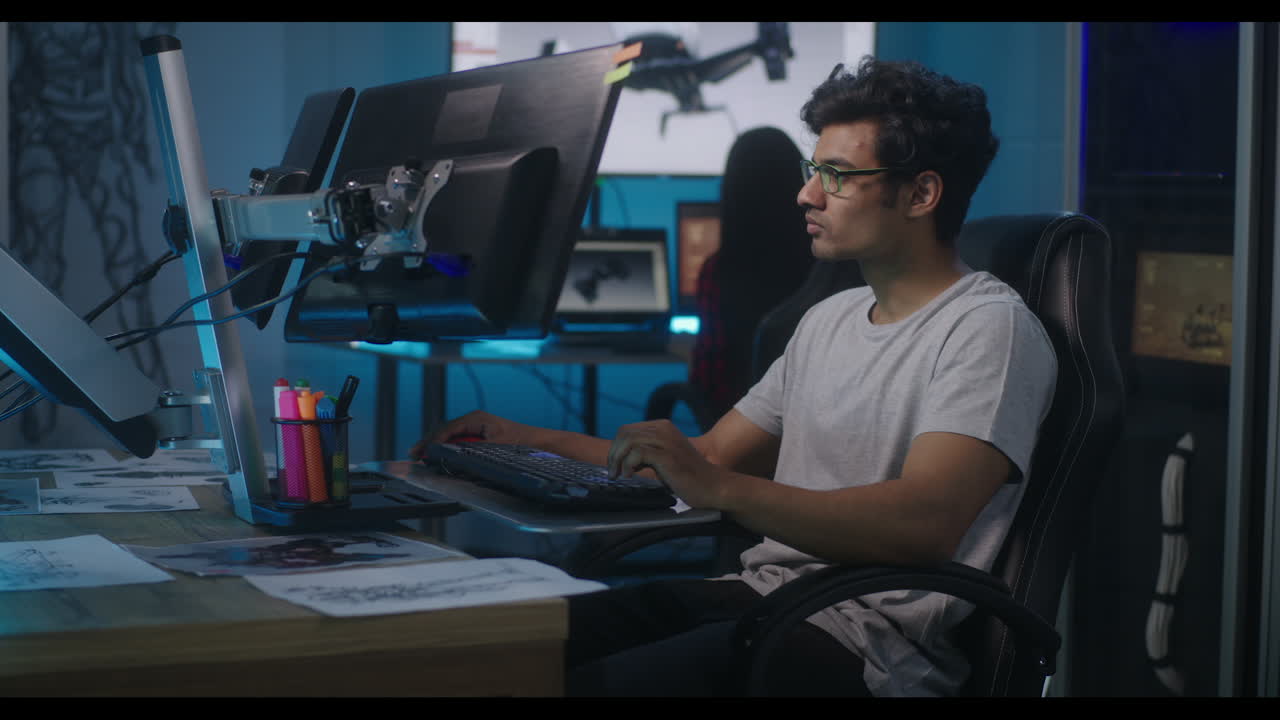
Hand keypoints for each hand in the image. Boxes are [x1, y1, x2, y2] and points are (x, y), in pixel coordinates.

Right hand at [408, 410, 533, 459]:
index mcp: (476, 418)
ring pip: (449, 436)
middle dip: (429, 442)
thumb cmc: (521, 442)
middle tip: (414, 454)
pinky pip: (457, 441)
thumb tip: (453, 455)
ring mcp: (475, 428)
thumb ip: (473, 451)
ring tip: (421, 456)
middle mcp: (473, 421)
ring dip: (436, 446)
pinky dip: (446, 449)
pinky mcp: (478, 437)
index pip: (447, 428)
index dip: (433, 440)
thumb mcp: (495, 446)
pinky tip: (438, 457)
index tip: (422, 451)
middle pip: (444, 431)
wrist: (539, 443)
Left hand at [606, 419, 724, 508]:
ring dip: (618, 459)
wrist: (712, 487)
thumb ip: (646, 453)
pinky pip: (638, 452)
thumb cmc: (687, 477)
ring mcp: (666, 441)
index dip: (616, 448)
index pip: (627, 430)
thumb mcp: (663, 458)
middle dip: (614, 454)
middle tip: (613, 473)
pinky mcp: (668, 456)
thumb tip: (621, 457)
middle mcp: (664, 429)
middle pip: (624, 433)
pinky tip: (631, 476)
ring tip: (620, 475)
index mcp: (662, 427)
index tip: (614, 466)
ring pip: (628, 440)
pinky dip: (629, 464)